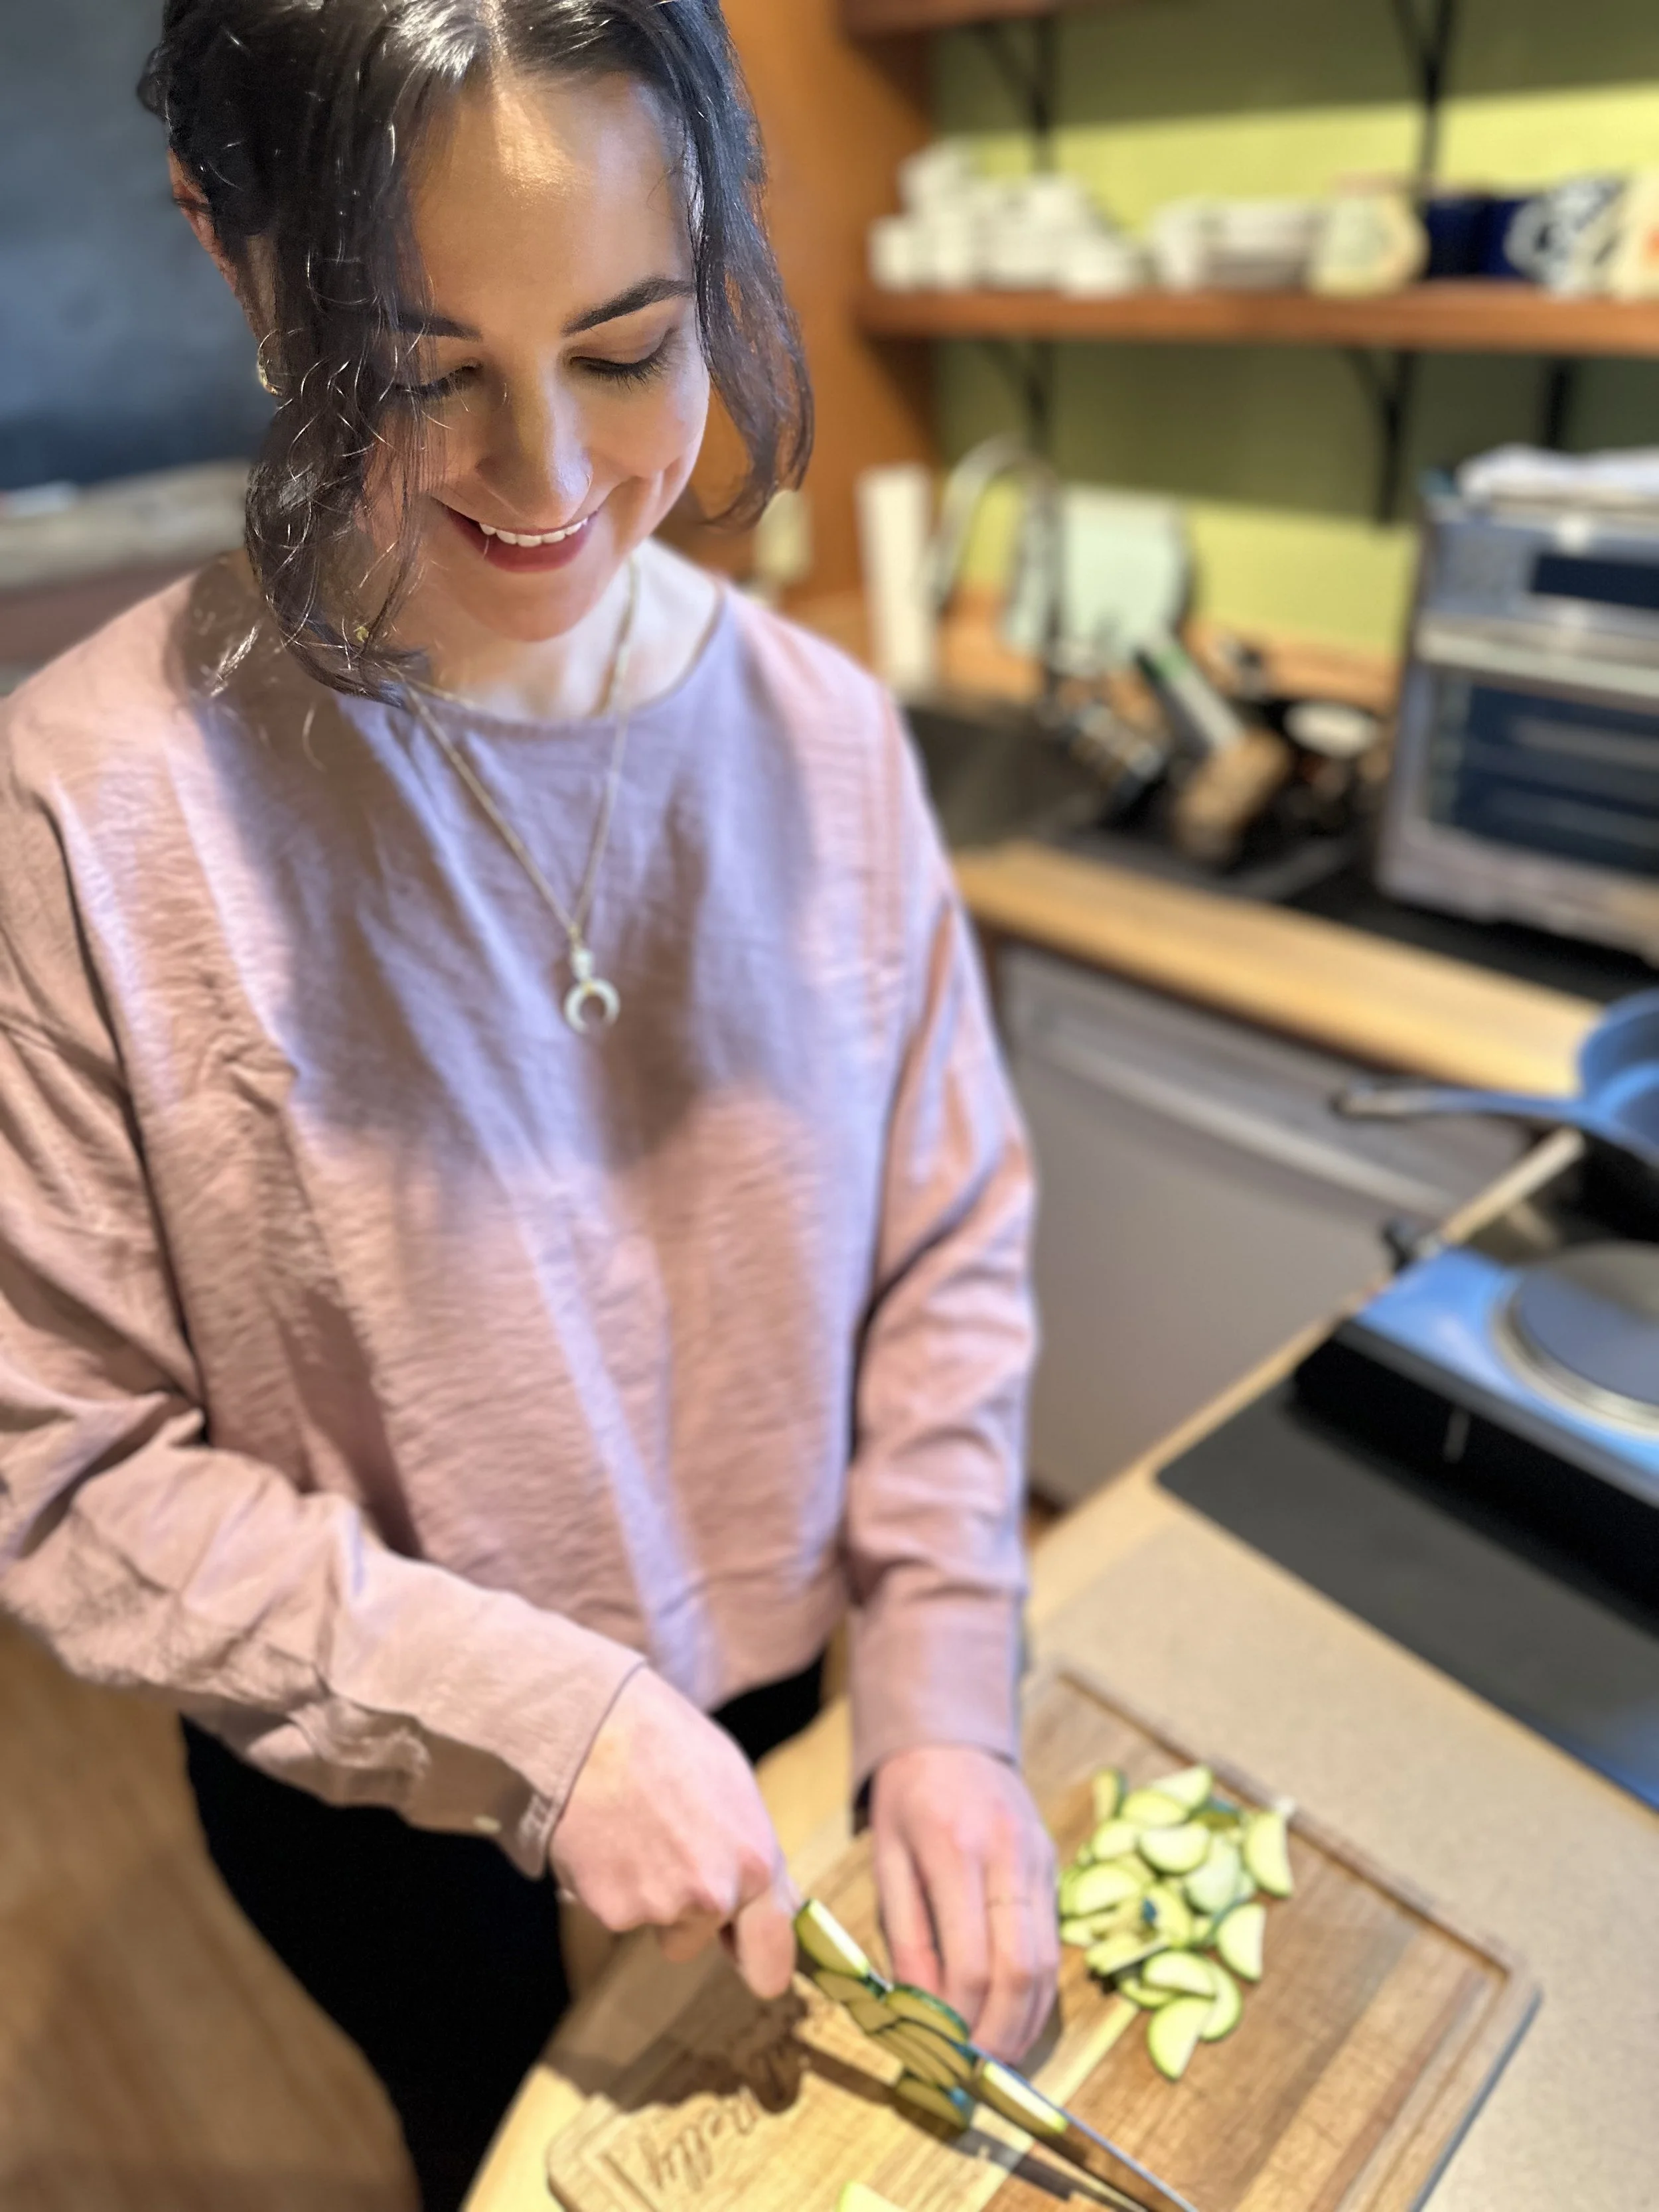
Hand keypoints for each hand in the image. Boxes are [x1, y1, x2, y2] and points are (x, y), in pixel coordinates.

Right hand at [549, 1668, 799, 2001]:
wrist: (595, 1726)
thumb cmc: (669, 1742)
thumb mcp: (735, 1789)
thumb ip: (750, 1854)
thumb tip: (759, 1899)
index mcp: (756, 1864)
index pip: (773, 1954)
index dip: (761, 1962)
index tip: (753, 1966)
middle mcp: (714, 1896)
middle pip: (701, 1942)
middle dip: (691, 1922)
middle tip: (666, 1866)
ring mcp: (661, 1908)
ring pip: (656, 1922)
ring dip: (646, 1893)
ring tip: (634, 1829)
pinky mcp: (613, 1911)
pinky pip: (617, 1910)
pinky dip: (609, 1884)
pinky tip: (606, 1837)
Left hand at [870, 1745, 1058, 2062]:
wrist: (951, 1735)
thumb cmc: (906, 1800)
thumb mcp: (886, 1861)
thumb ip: (905, 1935)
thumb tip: (923, 2010)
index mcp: (955, 1849)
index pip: (970, 1959)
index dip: (961, 2019)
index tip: (941, 2054)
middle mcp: (1008, 1855)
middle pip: (1022, 1967)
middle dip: (1002, 2032)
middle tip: (977, 2072)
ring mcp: (1040, 1860)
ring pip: (1048, 1962)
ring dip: (1027, 2021)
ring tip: (998, 2058)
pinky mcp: (1054, 1867)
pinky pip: (1053, 1943)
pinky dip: (1038, 1990)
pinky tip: (1014, 2014)